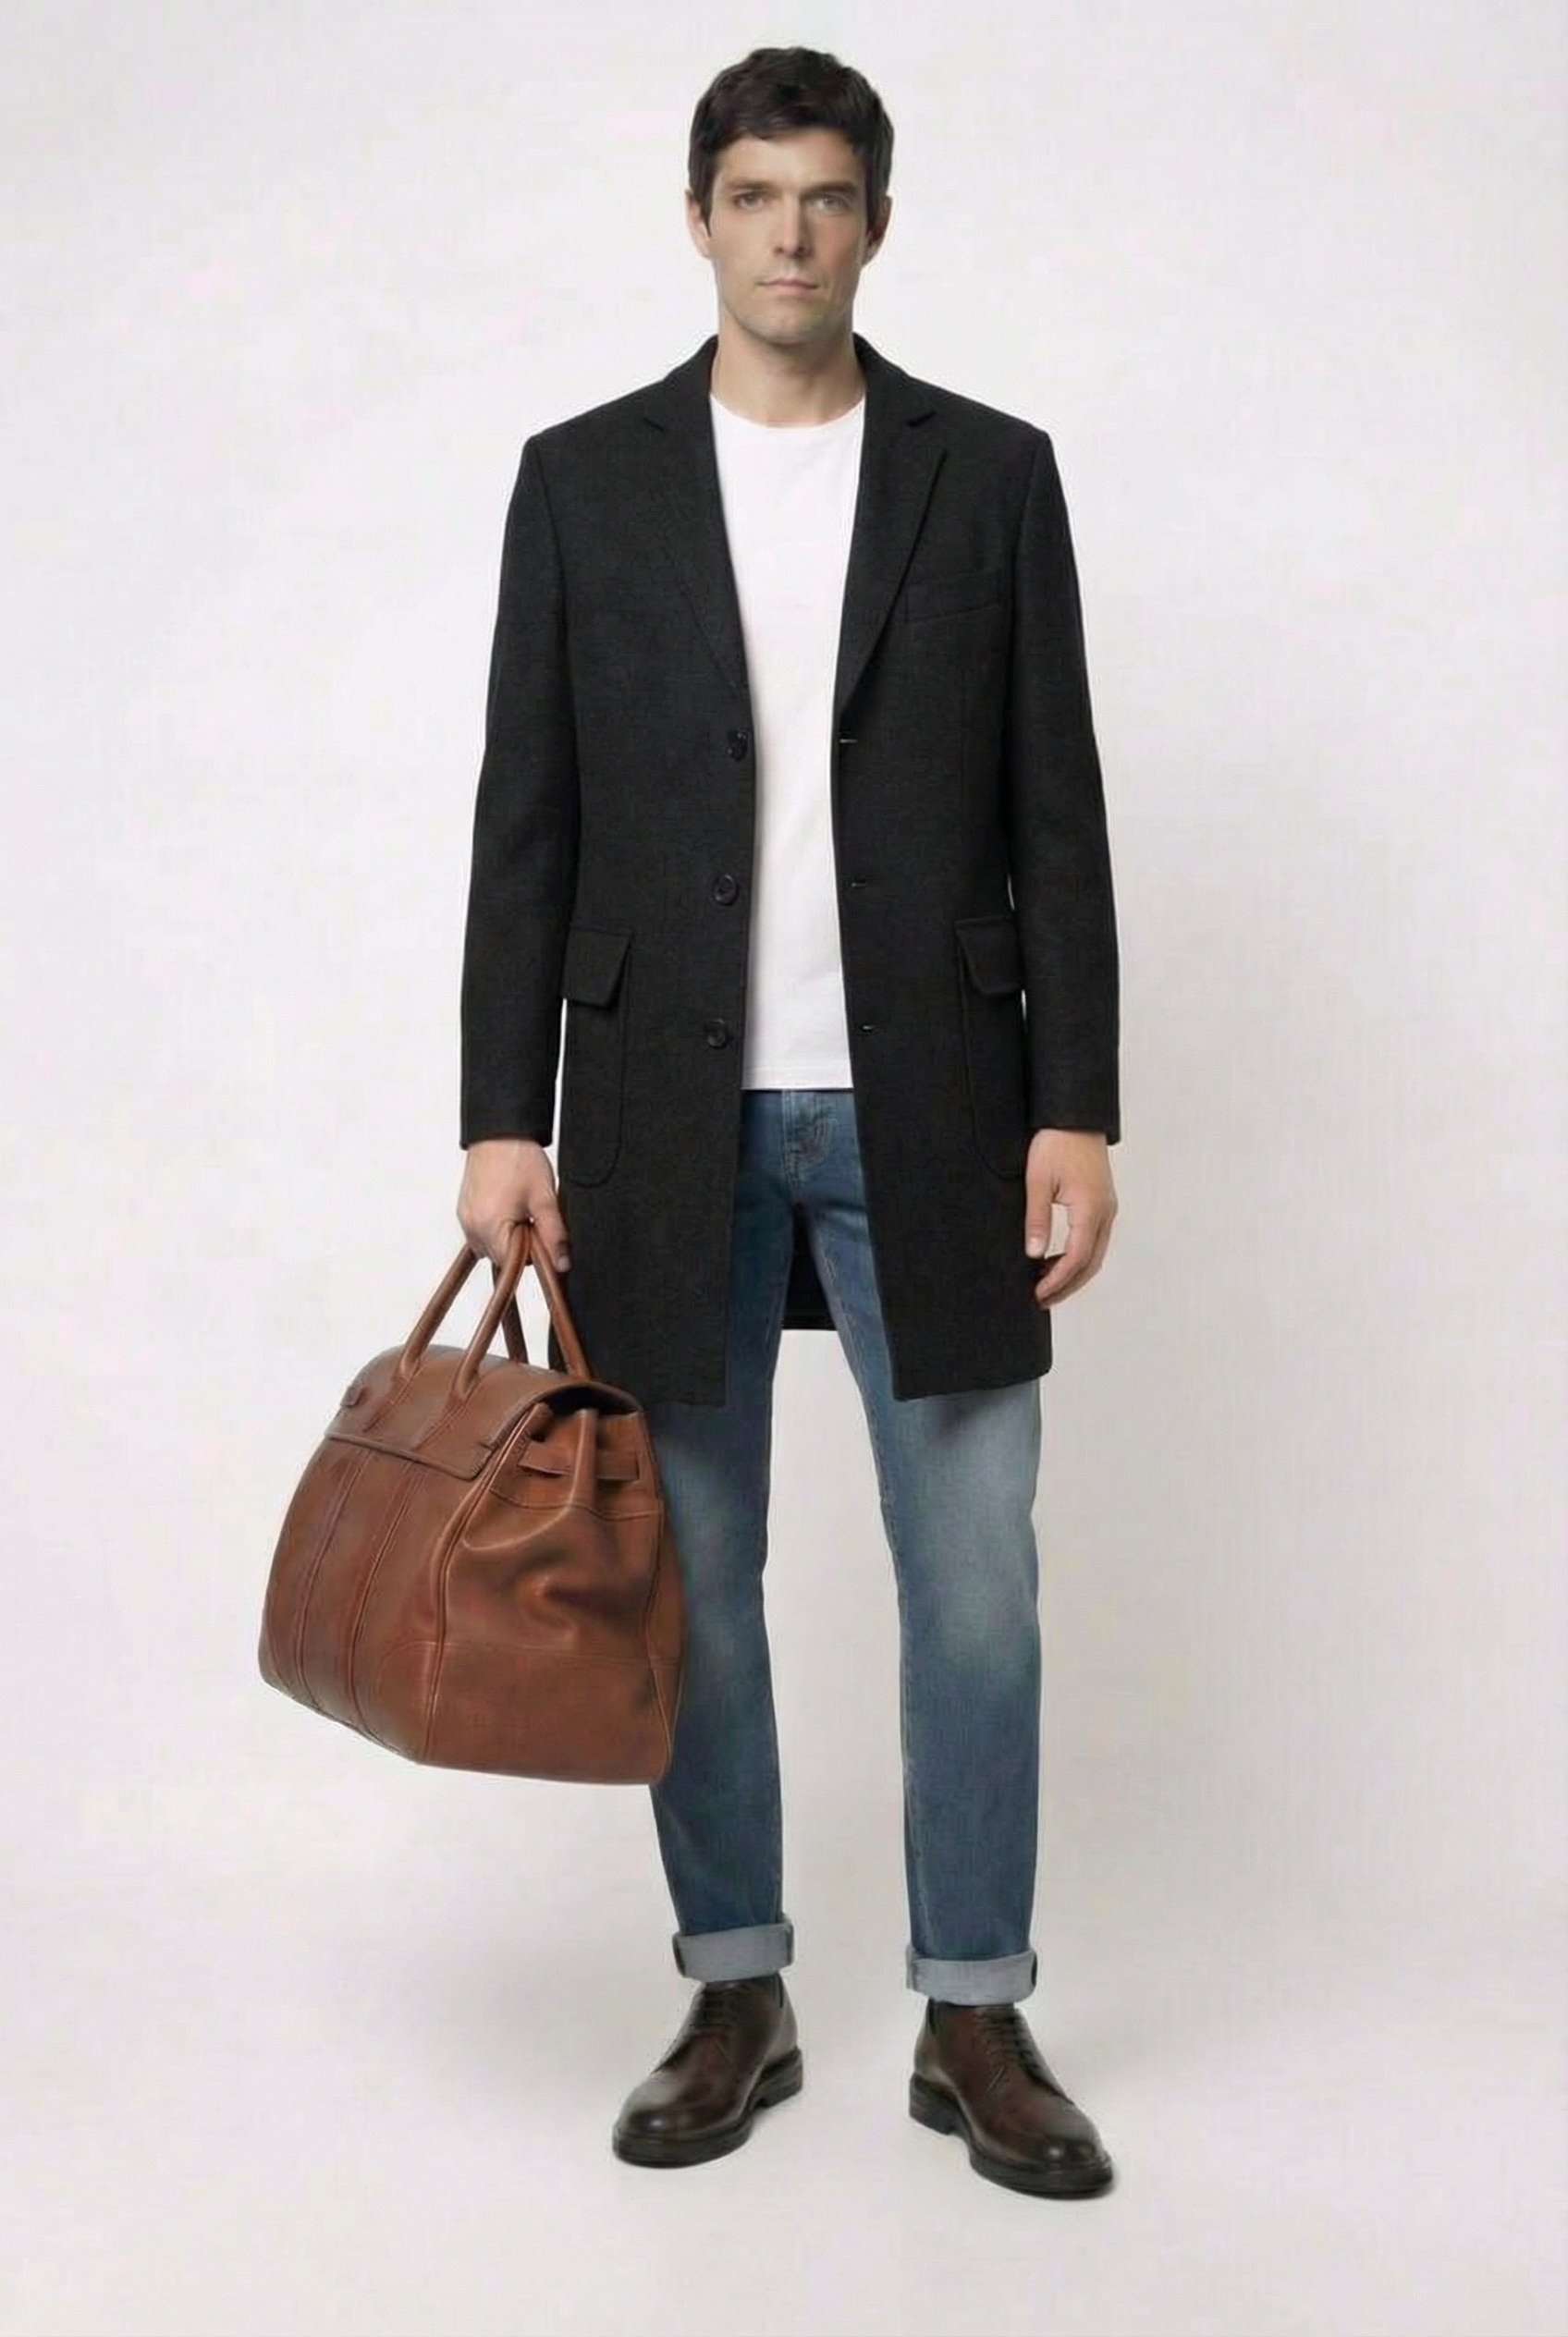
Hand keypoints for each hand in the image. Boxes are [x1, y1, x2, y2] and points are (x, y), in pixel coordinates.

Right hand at [457, 1137, 571, 1272]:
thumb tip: (561, 1263)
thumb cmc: (519, 1160)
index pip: (513, 1265)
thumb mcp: (544, 1199)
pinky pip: (481, 1233)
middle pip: (501, 1257)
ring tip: (519, 1211)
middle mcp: (472, 1227)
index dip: (533, 1253)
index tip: (541, 1233)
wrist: (499, 1133)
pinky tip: (507, 1208)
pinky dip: (496, 1228)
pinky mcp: (464, 1212)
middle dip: (521, 1245)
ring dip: (507, 1238)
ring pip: (491, 1247)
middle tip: (532, 1216)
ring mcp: (465, 1220)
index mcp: (490, 1227)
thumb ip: (554, 1235)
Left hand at [1023, 1129, 1116, 1306]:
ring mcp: (1107, 1208)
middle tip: (1041, 1299)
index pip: (1077, 1258)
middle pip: (1090, 1264)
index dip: (1058, 1281)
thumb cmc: (1055, 1143)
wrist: (1076, 1117)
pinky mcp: (1103, 1203)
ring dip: (1072, 1273)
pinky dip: (1077, 1257)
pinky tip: (1055, 1259)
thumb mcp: (1038, 1181)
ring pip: (1095, 1254)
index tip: (1038, 1293)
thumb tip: (1034, 1253)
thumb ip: (1037, 1219)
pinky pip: (1094, 1240)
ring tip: (1044, 1283)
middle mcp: (1105, 1213)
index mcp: (1091, 1209)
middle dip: (1066, 1285)